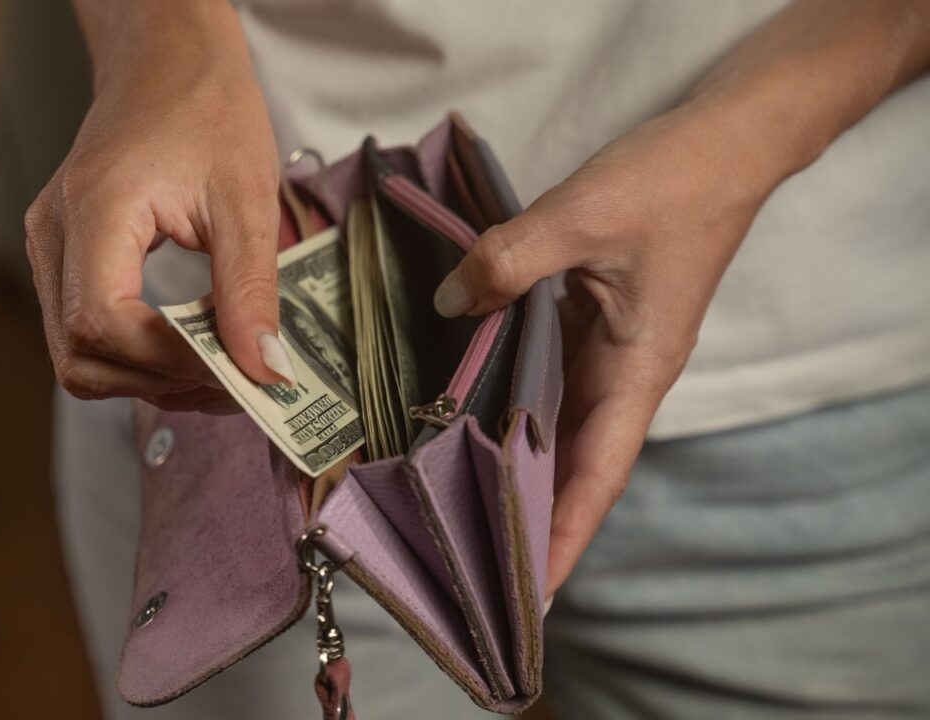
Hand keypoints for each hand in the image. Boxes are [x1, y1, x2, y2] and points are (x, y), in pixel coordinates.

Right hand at [26, 2, 291, 412]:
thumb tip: (263, 368)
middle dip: (155, 381)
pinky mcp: (65, 257)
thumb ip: (251, 289)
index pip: (102, 321)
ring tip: (215, 368)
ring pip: (76, 354)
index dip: (166, 360)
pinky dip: (135, 355)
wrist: (167, 60)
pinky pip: (85, 330)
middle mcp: (55, 234)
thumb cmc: (204, 107)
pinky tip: (189, 346)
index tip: (230, 366)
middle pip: (78, 353)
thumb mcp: (245, 197)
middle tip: (229, 381)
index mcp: (95, 209)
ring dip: (145, 378)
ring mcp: (51, 247)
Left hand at [434, 105, 774, 596]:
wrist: (722, 143)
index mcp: (638, 370)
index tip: (528, 595)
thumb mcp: (581, 216)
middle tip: (466, 566)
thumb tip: (448, 304)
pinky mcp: (591, 323)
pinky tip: (464, 414)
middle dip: (527, 516)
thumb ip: (508, 261)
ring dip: (514, 464)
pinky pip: (546, 376)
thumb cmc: (670, 183)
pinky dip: (511, 402)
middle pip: (572, 464)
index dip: (560, 535)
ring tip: (454, 511)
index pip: (596, 475)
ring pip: (555, 424)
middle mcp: (623, 375)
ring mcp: (608, 351)